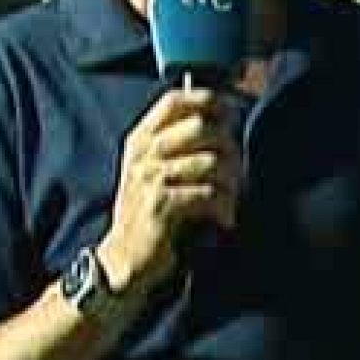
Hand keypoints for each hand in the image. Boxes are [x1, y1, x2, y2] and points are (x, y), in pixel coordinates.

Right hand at [96, 87, 241, 301]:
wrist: (124, 259)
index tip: (230, 113)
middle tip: (236, 171)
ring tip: (230, 199)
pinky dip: (223, 206)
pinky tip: (223, 218)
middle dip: (229, 147)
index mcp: (141, 139)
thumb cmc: (149, 213)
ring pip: (210, 160)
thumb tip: (227, 118)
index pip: (175, 100)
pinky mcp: (160, 205)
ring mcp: (149, 178)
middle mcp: (143, 153)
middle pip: (201, 127)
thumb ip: (180, 144)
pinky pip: (207, 192)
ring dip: (231, 182)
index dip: (208, 100)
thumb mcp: (154, 171)